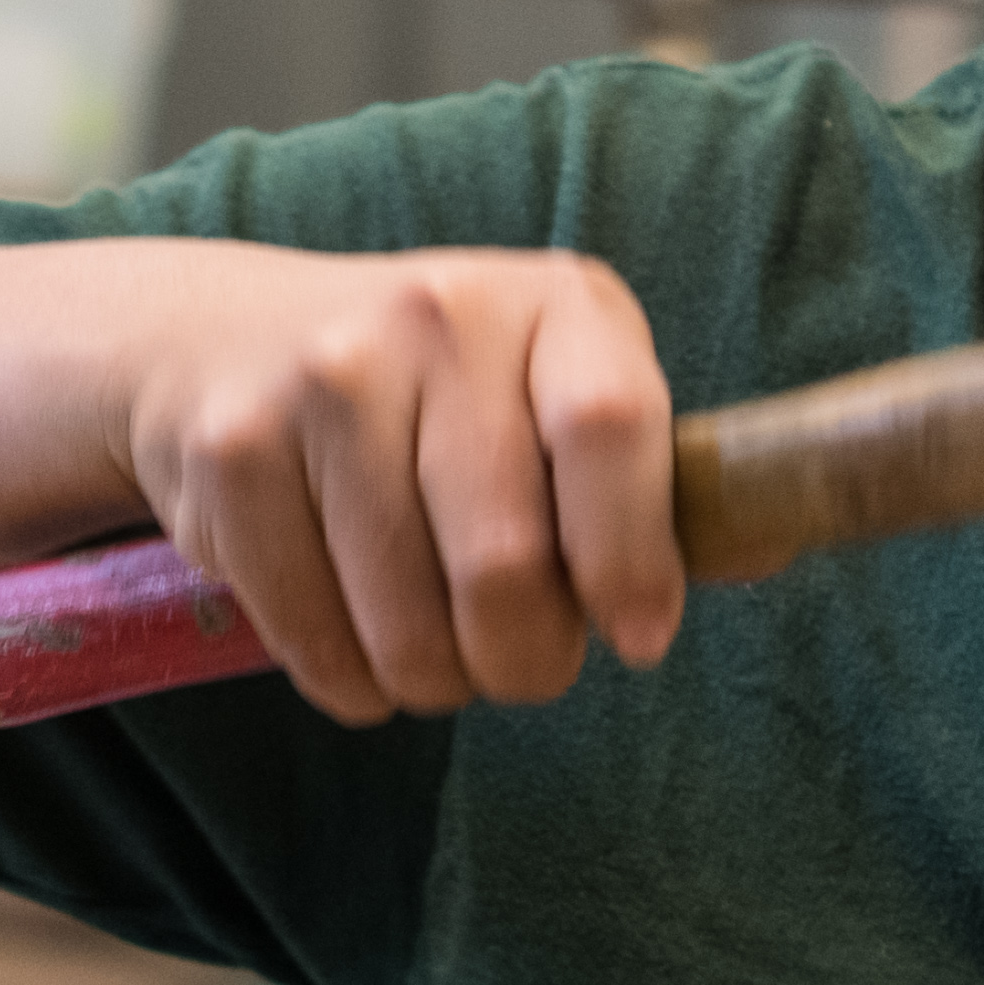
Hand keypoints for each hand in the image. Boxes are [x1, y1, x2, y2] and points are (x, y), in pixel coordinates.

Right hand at [109, 245, 685, 720]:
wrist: (214, 341)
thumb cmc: (429, 391)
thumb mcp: (545, 383)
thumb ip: (640, 469)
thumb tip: (769, 537)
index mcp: (549, 303)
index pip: (609, 427)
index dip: (630, 556)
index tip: (636, 637)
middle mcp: (435, 319)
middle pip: (505, 562)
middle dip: (524, 661)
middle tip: (518, 666)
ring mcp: (322, 381)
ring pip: (406, 623)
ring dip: (432, 681)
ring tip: (433, 653)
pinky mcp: (230, 455)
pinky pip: (312, 638)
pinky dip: (348, 680)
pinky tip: (355, 642)